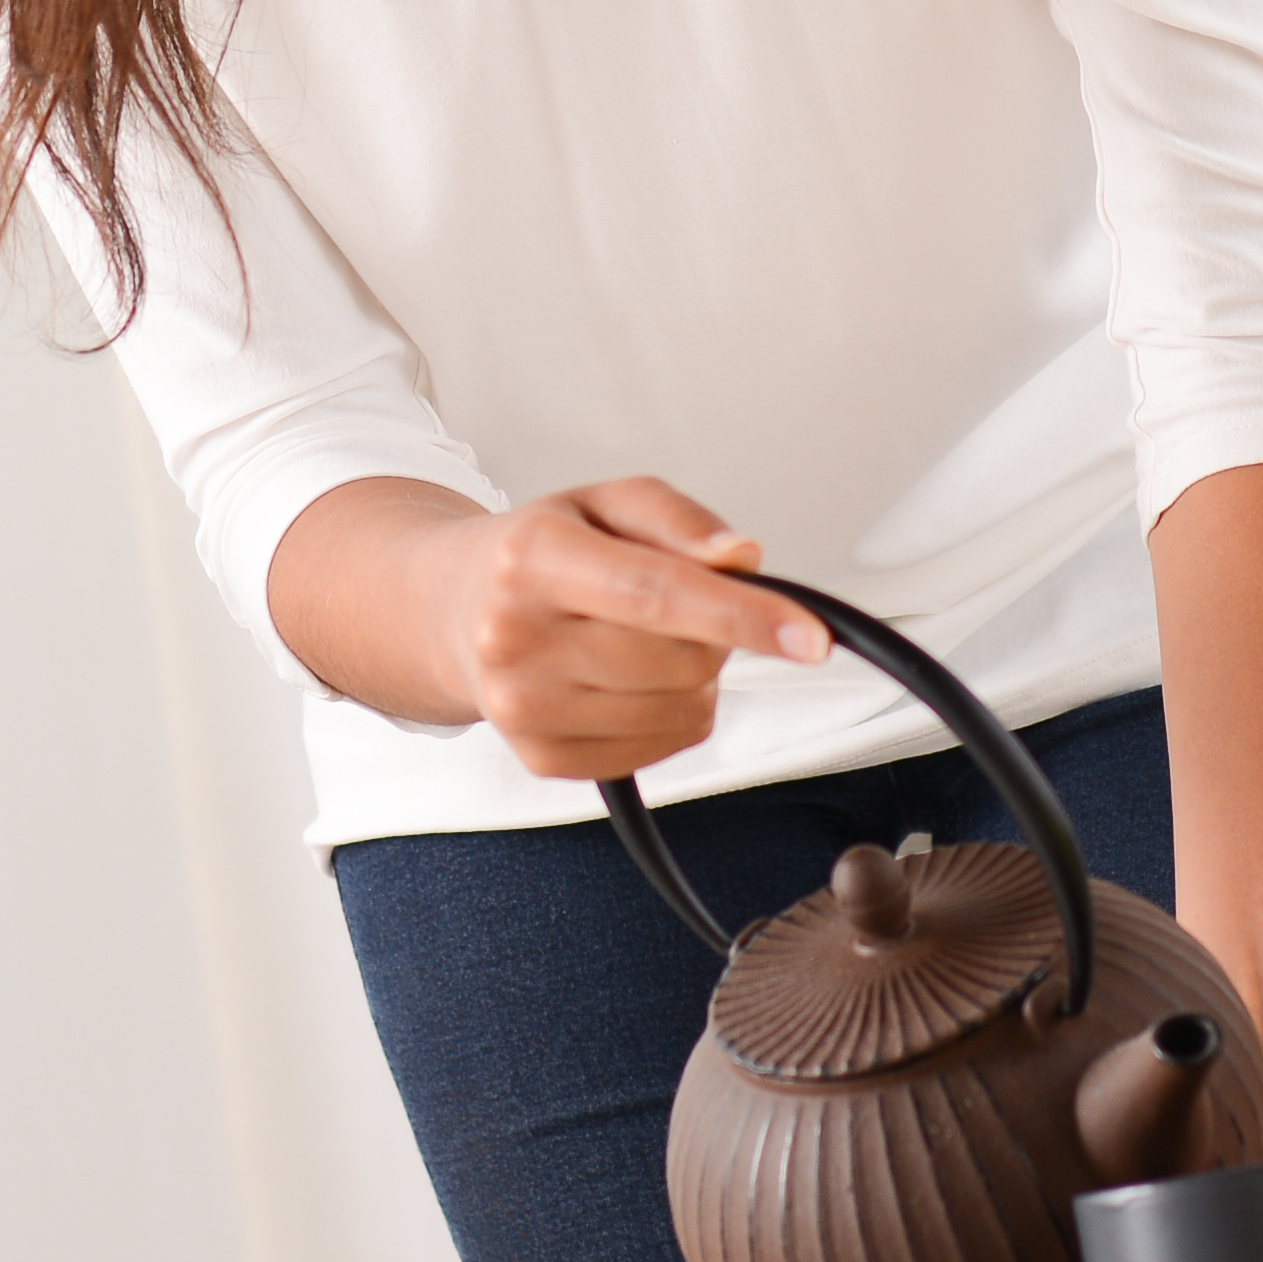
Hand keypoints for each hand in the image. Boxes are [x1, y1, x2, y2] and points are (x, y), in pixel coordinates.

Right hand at [419, 478, 832, 779]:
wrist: (453, 612)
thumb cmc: (540, 551)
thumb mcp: (603, 501)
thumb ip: (678, 518)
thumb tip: (741, 558)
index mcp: (531, 558)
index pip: (655, 593)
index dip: (742, 616)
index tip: (810, 637)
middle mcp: (515, 638)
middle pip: (678, 658)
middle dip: (713, 633)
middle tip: (681, 606)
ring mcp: (524, 709)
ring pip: (679, 708)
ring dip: (694, 675)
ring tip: (643, 641)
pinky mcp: (543, 759)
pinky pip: (662, 746)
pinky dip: (672, 712)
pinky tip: (628, 680)